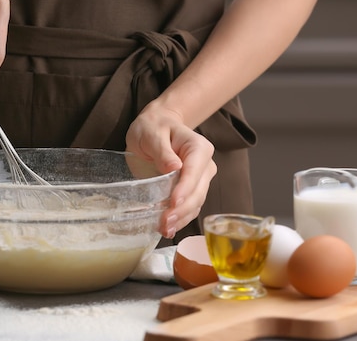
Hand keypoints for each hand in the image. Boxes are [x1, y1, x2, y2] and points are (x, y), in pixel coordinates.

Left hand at [126, 107, 216, 238]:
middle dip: (182, 209)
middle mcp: (205, 165)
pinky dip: (179, 220)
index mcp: (199, 148)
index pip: (194, 172)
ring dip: (181, 219)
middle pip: (198, 192)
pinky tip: (167, 229)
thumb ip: (162, 151)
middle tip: (164, 223)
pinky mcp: (190, 191)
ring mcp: (200, 180)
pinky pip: (189, 208)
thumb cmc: (153, 128)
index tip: (173, 203)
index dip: (185, 189)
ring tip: (164, 229)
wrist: (155, 129)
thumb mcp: (152, 134)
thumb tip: (174, 167)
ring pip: (195, 204)